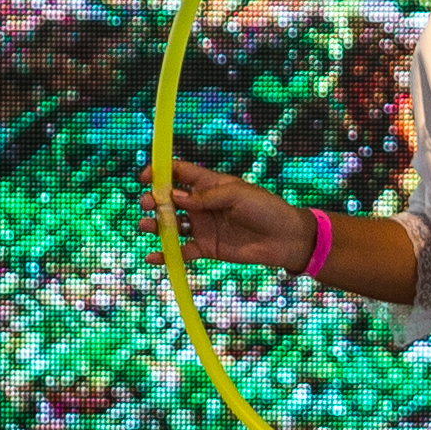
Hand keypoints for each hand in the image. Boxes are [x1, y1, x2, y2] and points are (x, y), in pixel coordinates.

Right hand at [149, 158, 309, 273]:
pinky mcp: (206, 247)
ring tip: (147, 225)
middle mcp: (201, 205)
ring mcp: (202, 226)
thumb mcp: (238, 195)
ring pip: (170, 225)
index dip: (160, 172)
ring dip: (154, 225)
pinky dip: (166, 255)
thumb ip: (206, 196)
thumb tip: (174, 196)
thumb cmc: (266, 209)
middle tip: (149, 204)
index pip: (179, 173)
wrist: (286, 239)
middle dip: (153, 200)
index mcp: (209, 185)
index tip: (144, 177)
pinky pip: (181, 251)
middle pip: (168, 200)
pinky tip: (152, 257)